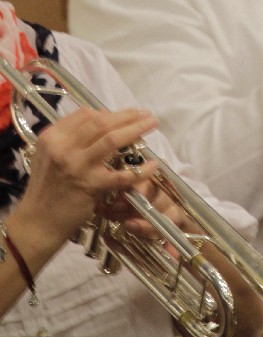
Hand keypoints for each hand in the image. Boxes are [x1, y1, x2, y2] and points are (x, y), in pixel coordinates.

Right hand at [15, 107, 158, 249]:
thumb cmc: (46, 189)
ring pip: (112, 140)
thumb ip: (69, 138)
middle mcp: (63, 148)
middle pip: (101, 122)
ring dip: (135, 129)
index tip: (124, 115)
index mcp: (52, 137)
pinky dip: (139, 170)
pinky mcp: (89, 186)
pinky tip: (151, 165)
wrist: (37, 224)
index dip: (108, 113)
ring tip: (151, 125)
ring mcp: (77, 166)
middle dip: (127, 116)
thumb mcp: (48, 156)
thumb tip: (101, 121)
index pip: (85, 115)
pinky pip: (120, 175)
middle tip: (145, 115)